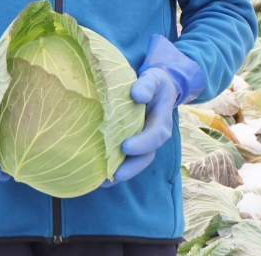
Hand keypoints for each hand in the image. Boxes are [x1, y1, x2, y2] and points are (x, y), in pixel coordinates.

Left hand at [103, 67, 178, 184]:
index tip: (125, 147)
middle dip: (131, 167)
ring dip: (122, 173)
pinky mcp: (133, 143)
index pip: (154, 137)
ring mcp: (143, 142)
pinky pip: (126, 159)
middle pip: (146, 157)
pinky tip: (99, 176)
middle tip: (114, 174)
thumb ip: (147, 85)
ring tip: (104, 182)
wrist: (155, 87)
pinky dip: (115, 168)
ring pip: (136, 162)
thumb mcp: (154, 78)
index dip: (141, 144)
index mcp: (161, 122)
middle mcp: (153, 136)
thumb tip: (137, 95)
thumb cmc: (153, 83)